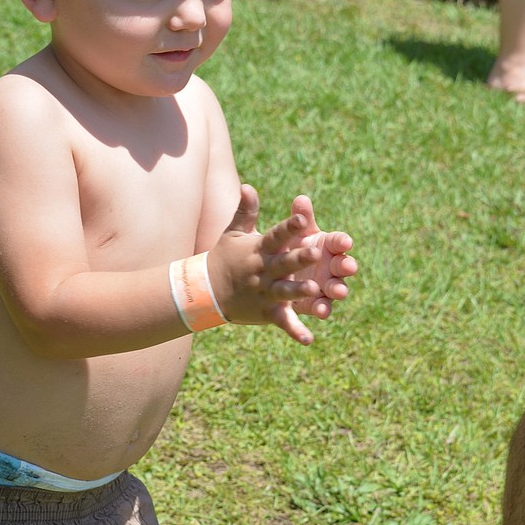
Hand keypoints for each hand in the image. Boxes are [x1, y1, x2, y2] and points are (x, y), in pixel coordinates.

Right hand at [206, 186, 356, 344]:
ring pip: (284, 291)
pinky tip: (309, 339)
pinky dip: (295, 331)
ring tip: (316, 290)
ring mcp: (264, 292)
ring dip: (299, 291)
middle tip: (317, 253)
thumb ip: (246, 211)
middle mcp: (263, 270)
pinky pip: (282, 322)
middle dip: (300, 258)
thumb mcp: (233, 233)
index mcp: (260, 249)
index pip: (276, 235)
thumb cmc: (225, 258)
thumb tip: (248, 186)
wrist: (206, 291)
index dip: (289, 226)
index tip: (303, 217)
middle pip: (284, 263)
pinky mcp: (265, 312)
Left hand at [285, 193, 356, 321]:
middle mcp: (331, 266)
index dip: (341, 241)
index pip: (338, 241)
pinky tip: (319, 314)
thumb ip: (300, 218)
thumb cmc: (291, 246)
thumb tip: (300, 199)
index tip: (345, 241)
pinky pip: (320, 308)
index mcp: (327, 245)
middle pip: (343, 265)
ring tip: (337, 292)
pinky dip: (322, 310)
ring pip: (336, 288)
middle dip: (347, 265)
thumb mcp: (293, 233)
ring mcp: (325, 286)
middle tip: (348, 266)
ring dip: (338, 289)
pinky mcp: (314, 304)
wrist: (276, 270)